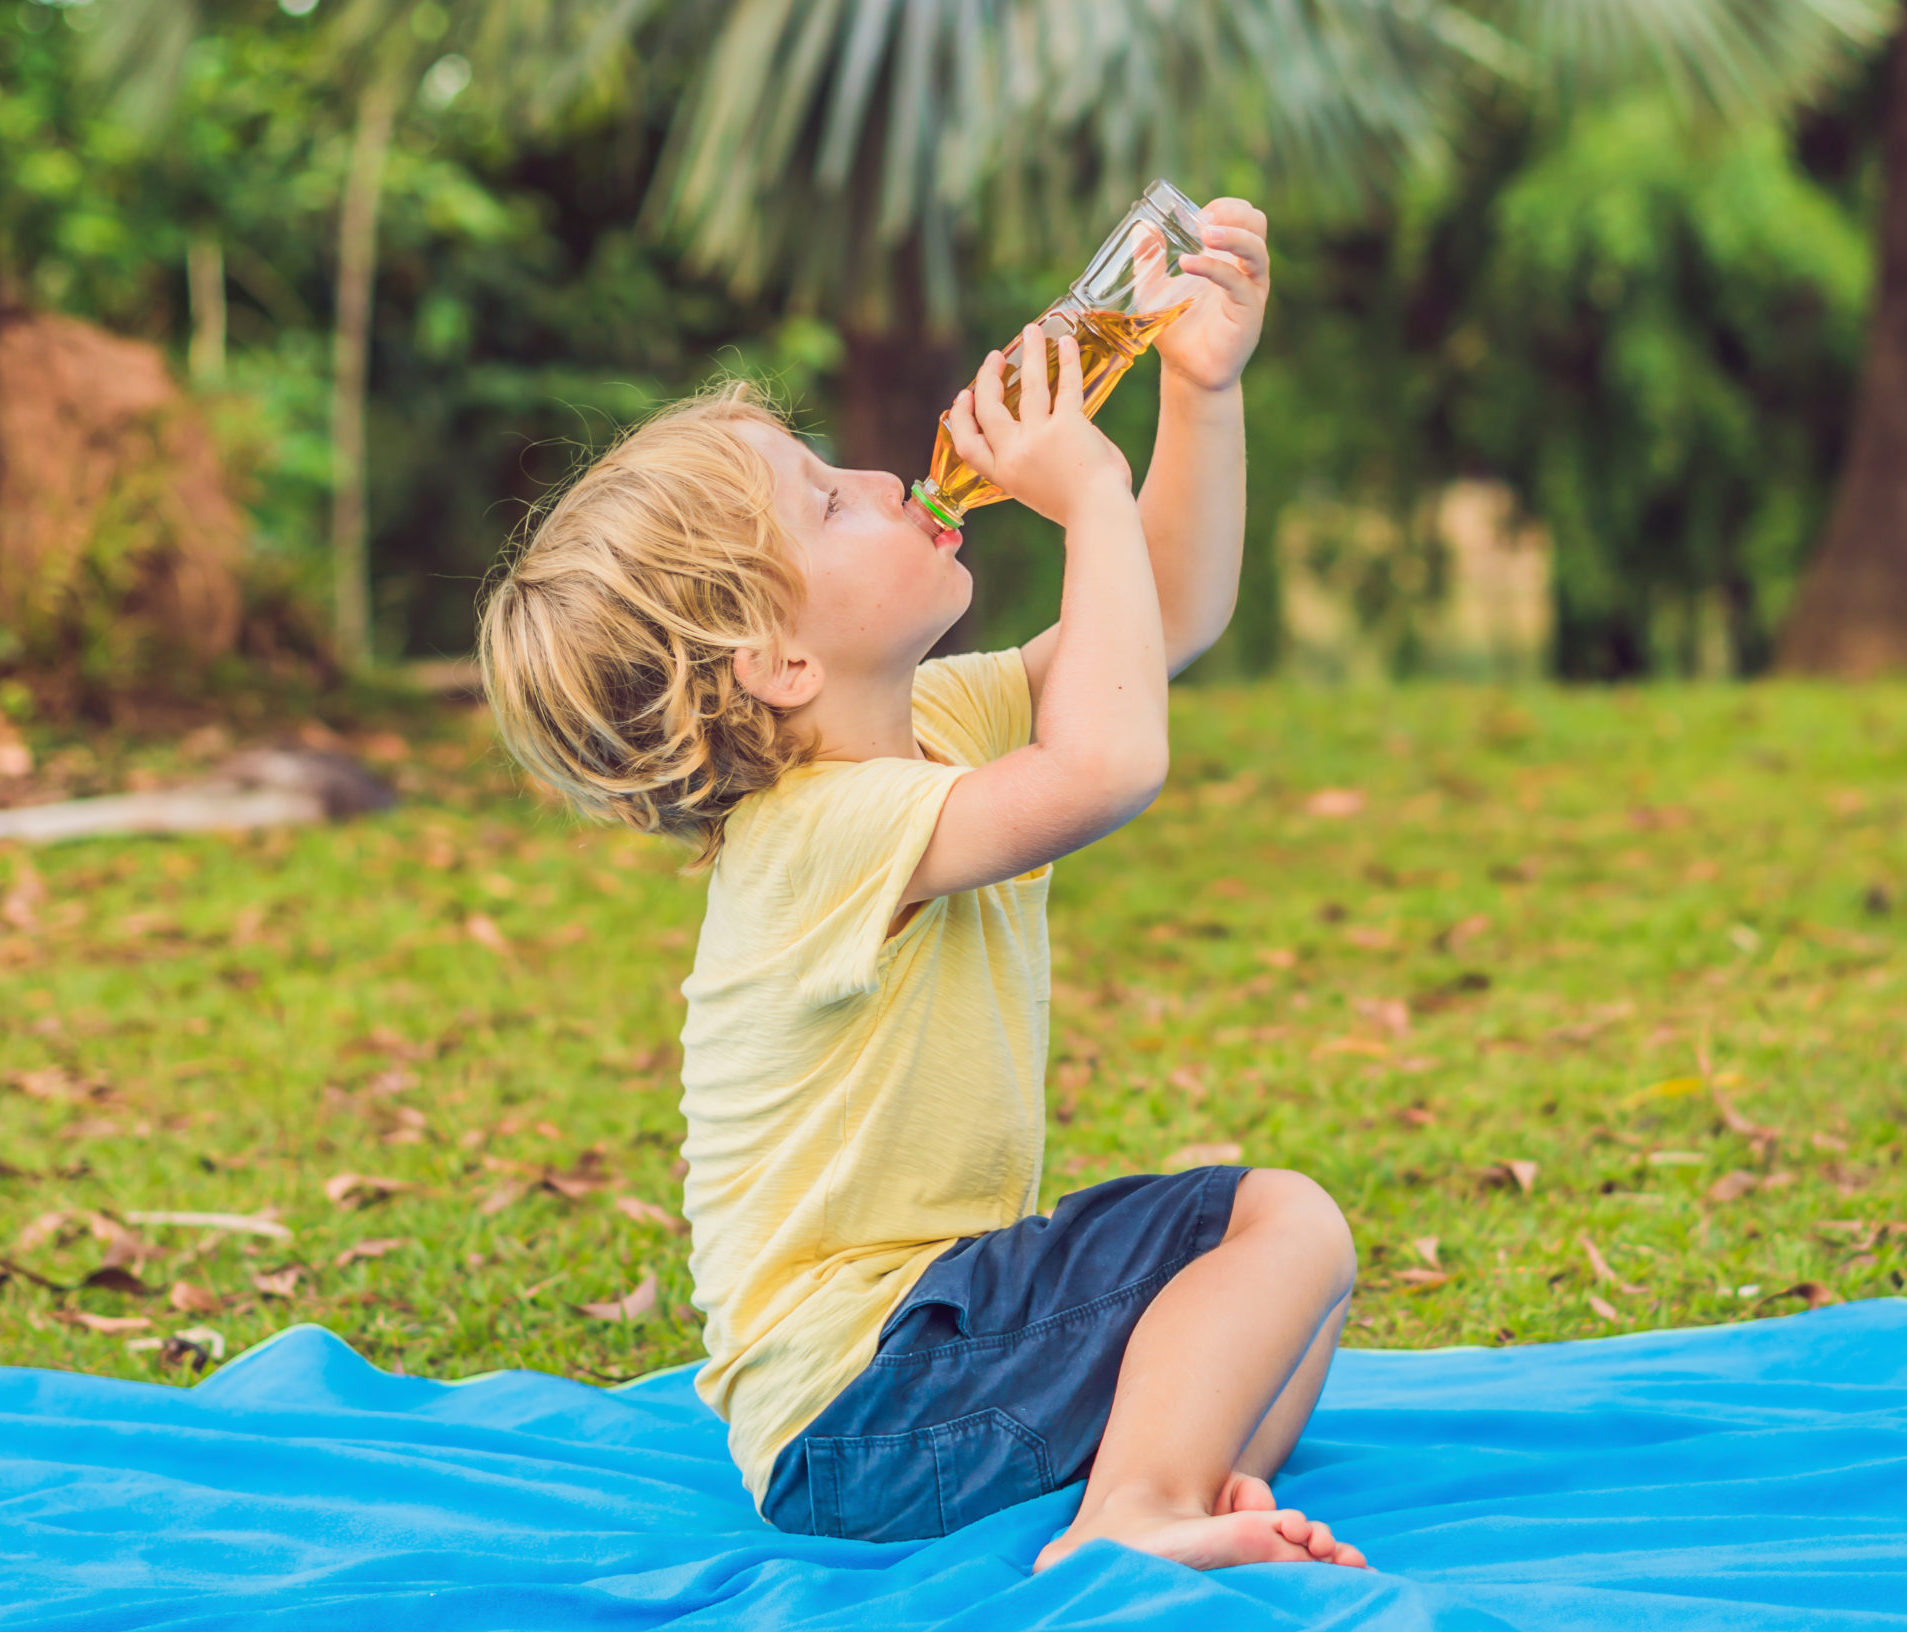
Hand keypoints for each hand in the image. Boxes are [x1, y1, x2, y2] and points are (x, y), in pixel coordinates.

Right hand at [943, 322, 1132, 527]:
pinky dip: (1066, 361)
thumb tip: (1047, 434)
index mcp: (1004, 474)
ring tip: (1031, 331)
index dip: (961, 417)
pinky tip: (1066, 343)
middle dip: (988, 377)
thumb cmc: (1078, 508)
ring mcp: (1040, 437)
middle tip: (995, 358)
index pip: (968, 444)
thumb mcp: (1038, 490)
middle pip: (989, 407)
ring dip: (1029, 353)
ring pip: (1028, 384)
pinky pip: (1066, 386)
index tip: (964, 396)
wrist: (1099, 515)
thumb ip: (1032, 463)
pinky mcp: (1068, 426)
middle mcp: (1015, 453)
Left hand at [1150, 196, 1269, 392]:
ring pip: (1256, 247)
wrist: (1187, 370)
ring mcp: (1251, 288)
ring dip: (1231, 235)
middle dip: (1232, 213)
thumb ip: (1149, 259)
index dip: (1222, 207)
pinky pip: (1237, 281)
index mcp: (1228, 257)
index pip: (1241, 216)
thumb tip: (1141, 228)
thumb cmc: (1177, 329)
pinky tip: (1188, 263)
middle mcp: (1245, 269)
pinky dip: (1213, 268)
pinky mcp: (1249, 310)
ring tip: (1203, 232)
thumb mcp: (1155, 289)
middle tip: (1200, 220)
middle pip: (1257, 223)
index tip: (1194, 214)